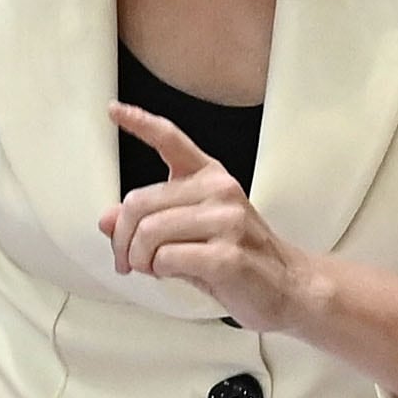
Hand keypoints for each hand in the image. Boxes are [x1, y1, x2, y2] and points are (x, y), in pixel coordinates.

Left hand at [101, 102, 319, 329]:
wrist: (290, 288)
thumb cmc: (239, 259)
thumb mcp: (190, 232)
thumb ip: (150, 220)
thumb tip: (106, 220)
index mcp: (210, 177)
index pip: (170, 140)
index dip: (139, 123)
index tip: (114, 110)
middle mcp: (219, 190)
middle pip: (139, 203)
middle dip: (123, 237)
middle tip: (125, 259)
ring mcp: (227, 220)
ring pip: (149, 232)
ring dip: (139, 258)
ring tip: (150, 268)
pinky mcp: (228, 254)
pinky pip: (166, 258)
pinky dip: (158, 271)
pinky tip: (171, 274)